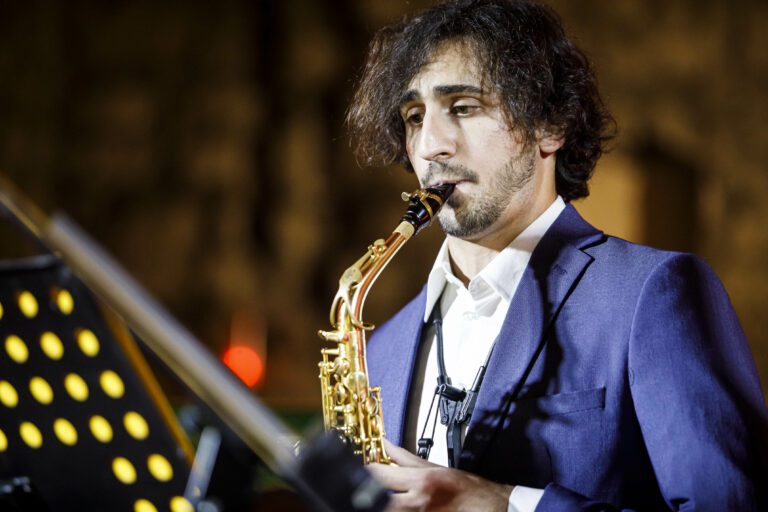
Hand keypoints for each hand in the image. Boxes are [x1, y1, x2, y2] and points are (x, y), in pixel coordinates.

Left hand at [367, 440, 513, 511]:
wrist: (494, 509)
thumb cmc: (469, 490)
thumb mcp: (437, 467)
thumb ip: (407, 458)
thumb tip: (386, 445)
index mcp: (422, 481)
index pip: (380, 474)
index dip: (366, 471)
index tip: (361, 469)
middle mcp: (418, 502)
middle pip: (378, 499)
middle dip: (370, 493)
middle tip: (367, 490)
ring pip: (389, 510)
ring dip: (383, 504)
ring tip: (383, 498)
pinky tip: (398, 506)